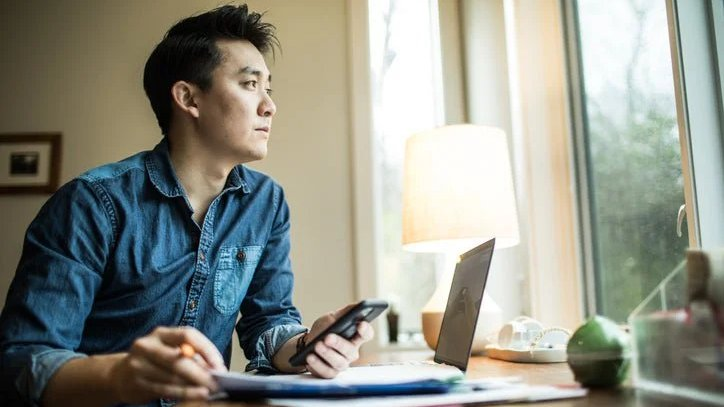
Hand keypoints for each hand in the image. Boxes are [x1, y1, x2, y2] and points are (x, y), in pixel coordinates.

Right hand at [108, 326, 226, 402]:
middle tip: (216, 381)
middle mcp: (147, 345)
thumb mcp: (170, 351)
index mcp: (160, 333)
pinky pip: (165, 389)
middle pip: (179, 358)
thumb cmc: (154, 361)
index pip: (187, 335)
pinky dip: (184, 393)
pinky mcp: (137, 383)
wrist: (119, 375)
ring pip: (172, 376)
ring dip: (194, 385)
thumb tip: (215, 368)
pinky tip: (196, 395)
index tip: (219, 364)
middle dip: (201, 372)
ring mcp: (139, 364)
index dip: (206, 349)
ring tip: (210, 390)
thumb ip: (191, 356)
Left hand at [304, 304, 374, 377]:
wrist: (307, 343)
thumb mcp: (333, 317)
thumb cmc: (324, 329)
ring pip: (339, 363)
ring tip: (317, 345)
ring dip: (327, 354)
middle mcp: (351, 352)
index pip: (366, 334)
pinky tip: (310, 357)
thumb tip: (358, 305)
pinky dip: (317, 365)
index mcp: (355, 337)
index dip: (366, 330)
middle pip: (351, 351)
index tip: (361, 324)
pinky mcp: (330, 373)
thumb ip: (346, 312)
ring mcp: (341, 364)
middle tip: (328, 337)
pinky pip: (326, 372)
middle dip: (339, 344)